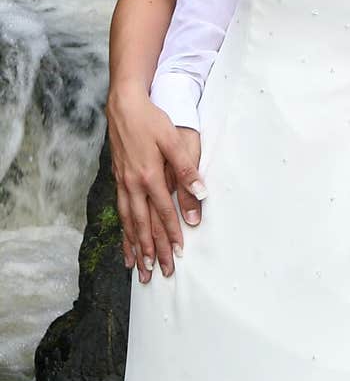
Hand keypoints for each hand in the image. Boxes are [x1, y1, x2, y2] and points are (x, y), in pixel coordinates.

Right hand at [106, 84, 203, 283]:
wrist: (123, 106)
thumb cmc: (151, 121)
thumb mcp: (173, 140)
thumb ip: (187, 169)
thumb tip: (201, 193)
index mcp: (149, 176)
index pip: (164, 212)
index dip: (172, 234)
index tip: (179, 253)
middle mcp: (133, 185)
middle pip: (144, 225)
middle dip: (153, 251)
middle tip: (159, 274)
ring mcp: (122, 184)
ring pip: (128, 224)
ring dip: (135, 248)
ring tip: (140, 269)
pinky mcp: (118, 181)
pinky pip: (120, 214)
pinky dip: (123, 233)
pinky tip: (126, 245)